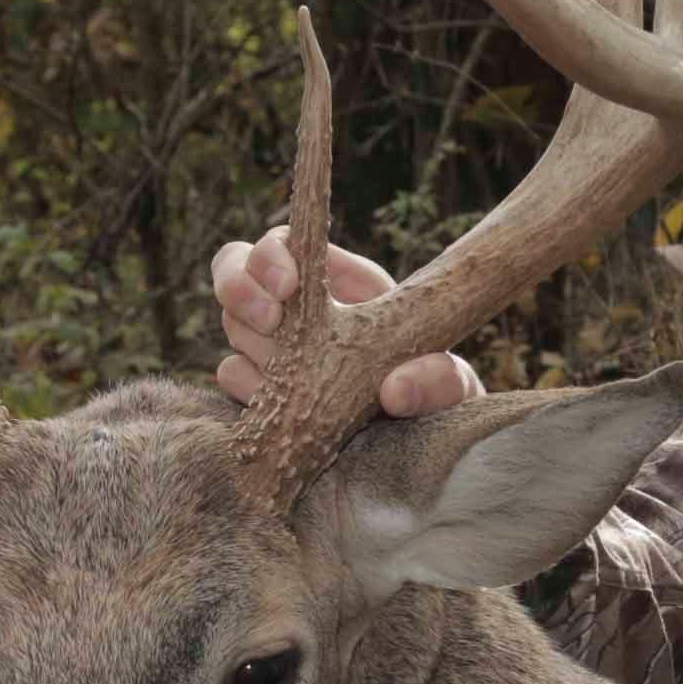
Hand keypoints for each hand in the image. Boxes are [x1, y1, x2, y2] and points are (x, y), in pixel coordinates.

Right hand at [211, 228, 484, 414]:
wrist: (421, 441)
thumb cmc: (439, 398)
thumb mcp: (452, 385)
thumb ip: (437, 380)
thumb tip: (396, 392)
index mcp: (343, 281)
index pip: (284, 242)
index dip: (272, 254)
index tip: (286, 286)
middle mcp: (301, 306)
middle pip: (238, 271)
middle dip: (243, 292)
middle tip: (271, 323)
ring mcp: (274, 344)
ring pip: (234, 325)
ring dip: (254, 346)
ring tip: (297, 378)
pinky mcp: (259, 386)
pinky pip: (230, 374)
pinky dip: (247, 387)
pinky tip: (280, 407)